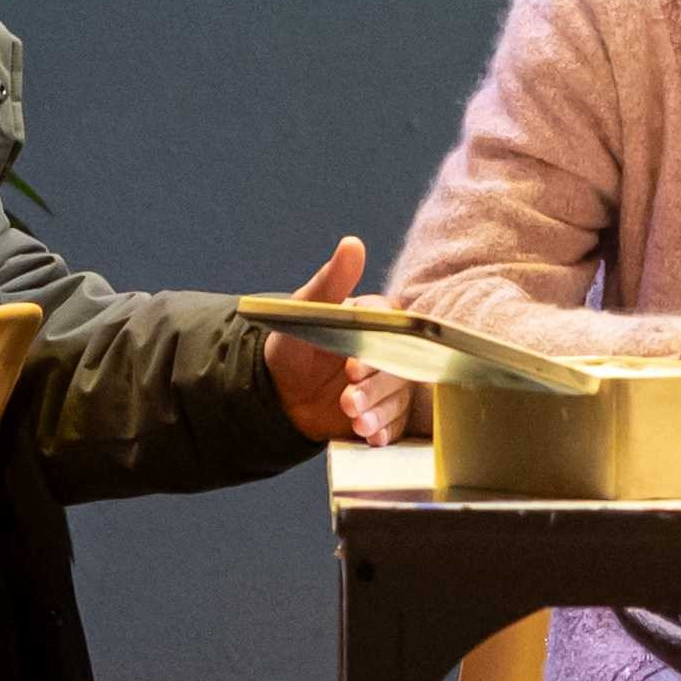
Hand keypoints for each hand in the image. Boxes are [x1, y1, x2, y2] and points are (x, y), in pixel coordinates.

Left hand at [259, 238, 405, 443]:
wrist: (281, 393)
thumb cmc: (295, 344)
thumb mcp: (305, 311)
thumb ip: (330, 282)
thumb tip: (352, 244)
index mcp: (377, 319)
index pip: (392, 328)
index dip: (376, 348)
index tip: (353, 366)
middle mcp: (390, 351)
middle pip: (399, 367)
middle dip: (374, 386)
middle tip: (348, 400)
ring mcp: (389, 383)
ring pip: (398, 398)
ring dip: (378, 412)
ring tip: (356, 421)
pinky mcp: (385, 412)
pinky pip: (395, 423)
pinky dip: (384, 431)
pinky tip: (371, 436)